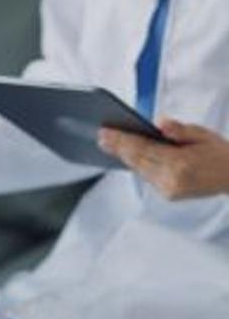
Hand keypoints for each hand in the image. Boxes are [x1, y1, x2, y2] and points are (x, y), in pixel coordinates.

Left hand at [98, 118, 228, 200]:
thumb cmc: (219, 153)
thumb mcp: (204, 135)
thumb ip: (179, 130)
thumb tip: (159, 123)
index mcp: (181, 163)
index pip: (143, 149)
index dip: (121, 141)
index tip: (105, 133)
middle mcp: (172, 179)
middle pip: (137, 161)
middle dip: (117, 148)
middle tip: (101, 136)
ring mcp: (169, 190)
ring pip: (139, 169)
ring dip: (124, 156)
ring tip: (108, 142)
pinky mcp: (168, 194)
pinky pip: (147, 176)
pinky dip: (136, 164)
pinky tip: (126, 154)